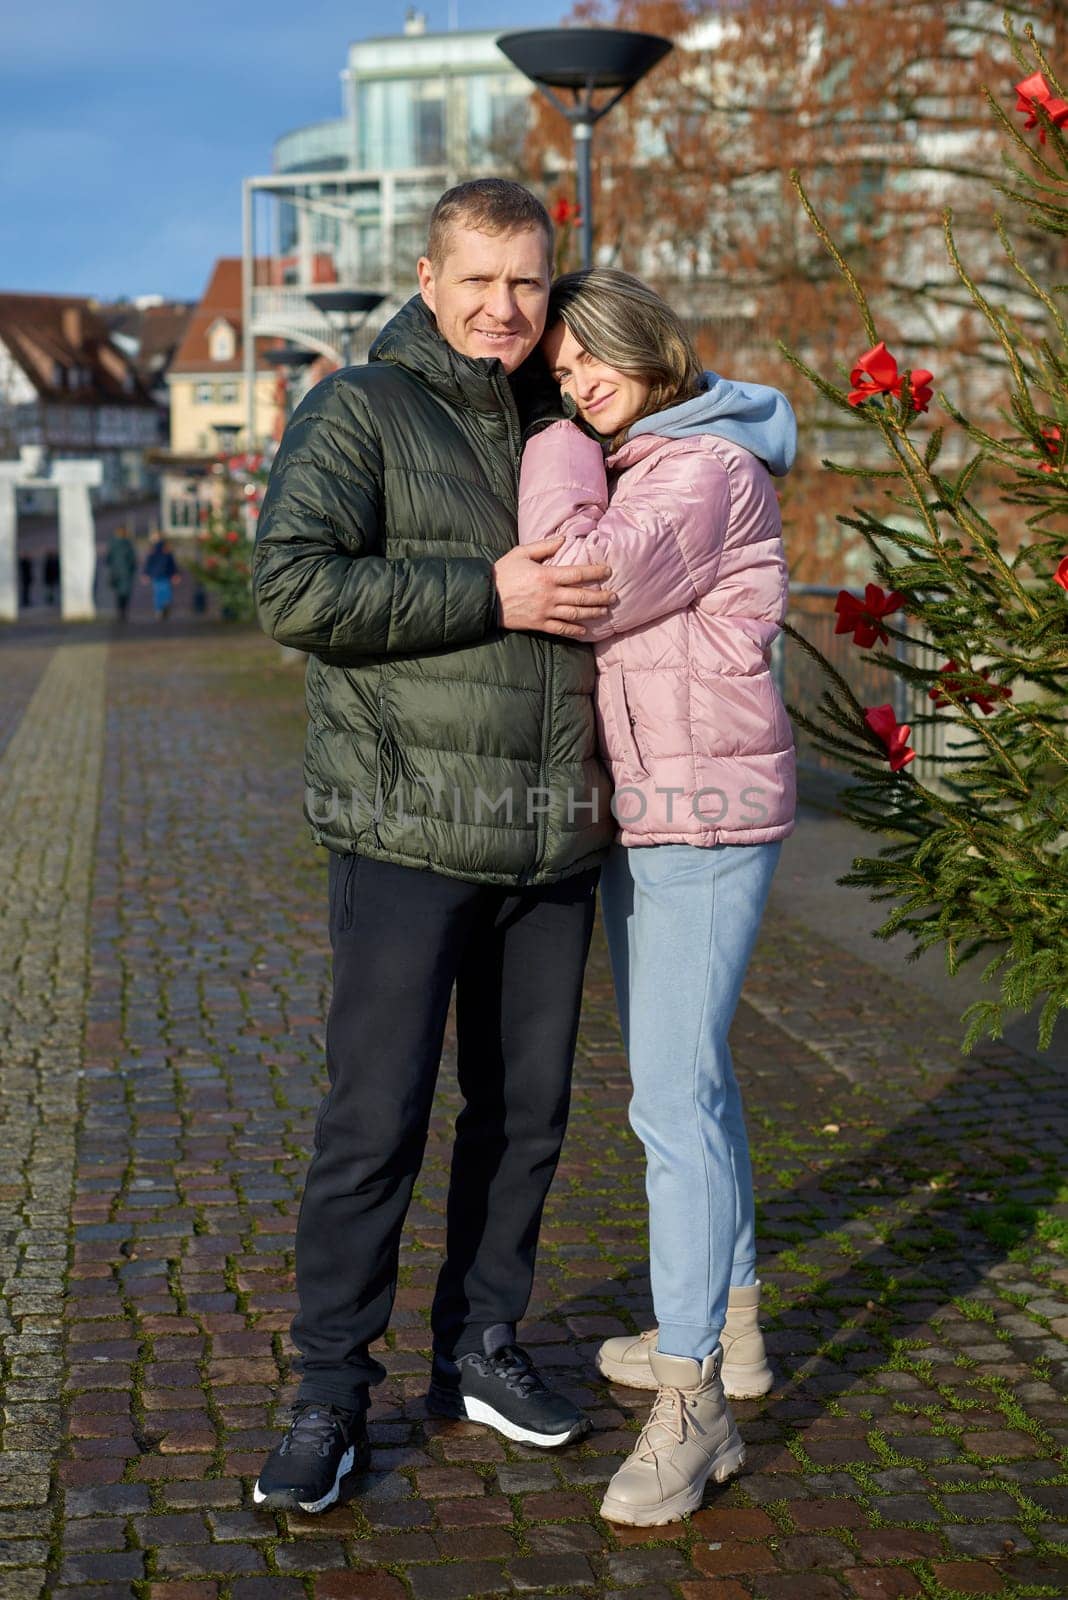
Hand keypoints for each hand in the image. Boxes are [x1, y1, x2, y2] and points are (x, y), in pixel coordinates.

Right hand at [494, 536, 614, 637]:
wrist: (485, 597)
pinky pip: (561, 629)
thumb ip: (544, 546)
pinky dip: (574, 631)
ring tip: (605, 611)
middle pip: (582, 597)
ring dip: (593, 613)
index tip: (608, 572)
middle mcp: (550, 595)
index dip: (596, 572)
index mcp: (547, 576)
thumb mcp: (521, 553)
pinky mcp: (539, 624)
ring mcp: (545, 612)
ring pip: (576, 614)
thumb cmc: (503, 573)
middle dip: (601, 597)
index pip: (578, 573)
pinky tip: (585, 631)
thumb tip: (564, 539)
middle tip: (615, 596)